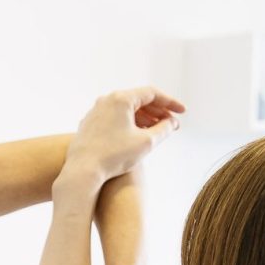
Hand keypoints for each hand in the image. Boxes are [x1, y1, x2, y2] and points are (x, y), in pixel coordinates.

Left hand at [66, 87, 184, 182]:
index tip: (182, 112)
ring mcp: (95, 112)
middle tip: (171, 124)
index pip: (152, 94)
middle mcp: (106, 100)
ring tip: (156, 130)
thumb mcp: (146, 142)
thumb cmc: (114, 156)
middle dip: (157, 112)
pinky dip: (128, 124)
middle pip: (138, 100)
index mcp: (121, 99)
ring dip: (143, 118)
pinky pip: (114, 118)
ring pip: (125, 110)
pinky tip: (136, 136)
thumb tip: (172, 123)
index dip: (170, 103)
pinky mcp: (89, 124)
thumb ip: (164, 129)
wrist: (83, 170)